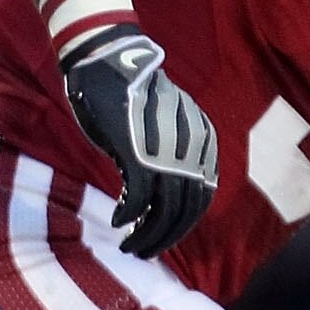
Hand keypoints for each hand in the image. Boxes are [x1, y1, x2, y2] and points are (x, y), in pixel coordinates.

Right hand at [61, 25, 215, 259]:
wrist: (106, 58)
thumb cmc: (127, 90)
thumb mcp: (158, 122)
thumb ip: (167, 151)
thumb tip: (161, 189)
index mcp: (202, 140)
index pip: (200, 197)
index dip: (181, 225)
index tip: (162, 237)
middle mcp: (192, 148)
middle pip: (186, 210)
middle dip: (165, 238)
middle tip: (144, 251)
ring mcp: (167, 152)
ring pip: (165, 211)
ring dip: (147, 236)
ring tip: (131, 247)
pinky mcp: (139, 152)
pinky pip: (140, 198)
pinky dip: (129, 216)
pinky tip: (118, 221)